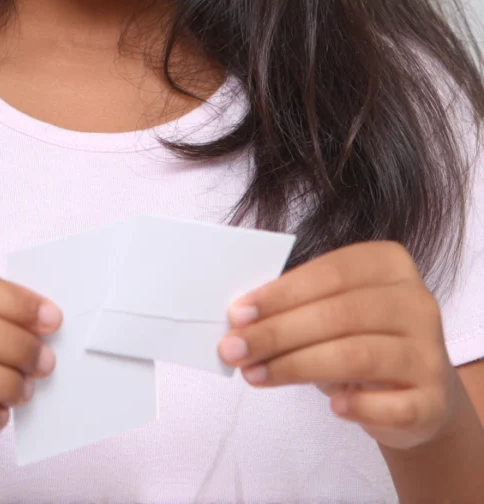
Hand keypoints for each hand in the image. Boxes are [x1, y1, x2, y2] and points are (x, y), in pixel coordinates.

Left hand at [218, 240, 458, 450]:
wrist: (418, 393)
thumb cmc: (361, 340)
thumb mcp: (332, 311)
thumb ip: (296, 307)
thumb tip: (240, 320)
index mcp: (390, 264)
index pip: (330, 273)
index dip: (281, 293)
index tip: (238, 314)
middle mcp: (416, 302)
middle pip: (339, 314)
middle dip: (278, 332)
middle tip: (235, 349)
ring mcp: (430, 352)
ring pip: (357, 356)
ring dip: (296, 367)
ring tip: (255, 376)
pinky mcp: (433, 400)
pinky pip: (390, 405)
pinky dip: (356, 405)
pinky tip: (332, 405)